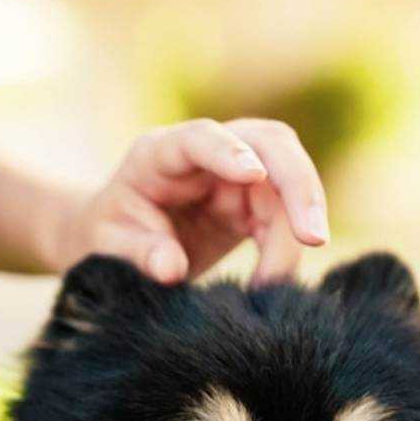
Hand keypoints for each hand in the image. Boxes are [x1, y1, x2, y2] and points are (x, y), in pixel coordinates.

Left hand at [49, 118, 329, 285]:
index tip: (253, 174)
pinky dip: (287, 248)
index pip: (199, 137)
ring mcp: (234, 174)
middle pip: (269, 145)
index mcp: (160, 153)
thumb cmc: (107, 236)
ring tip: (276, 283)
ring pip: (287, 181)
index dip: (227, 150)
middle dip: (297, 185)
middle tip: (312, 237)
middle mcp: (205, 153)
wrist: (117, 244)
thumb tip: (170, 269)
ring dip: (297, 228)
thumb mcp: (107, 245)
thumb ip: (137, 252)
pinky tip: (275, 283)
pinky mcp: (252, 202)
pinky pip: (284, 216)